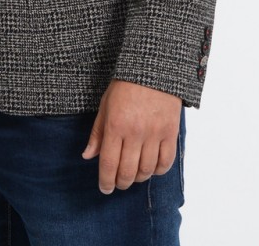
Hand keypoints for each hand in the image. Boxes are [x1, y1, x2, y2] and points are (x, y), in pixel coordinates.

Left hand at [82, 79, 181, 193]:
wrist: (153, 68)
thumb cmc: (125, 85)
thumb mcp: (105, 104)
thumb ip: (97, 132)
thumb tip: (88, 156)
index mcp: (115, 125)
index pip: (109, 164)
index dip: (106, 181)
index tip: (105, 188)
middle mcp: (135, 132)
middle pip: (128, 172)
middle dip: (121, 183)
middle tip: (118, 183)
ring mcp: (155, 133)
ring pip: (146, 171)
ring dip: (138, 178)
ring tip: (134, 175)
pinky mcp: (171, 132)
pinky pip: (165, 162)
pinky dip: (157, 171)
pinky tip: (151, 168)